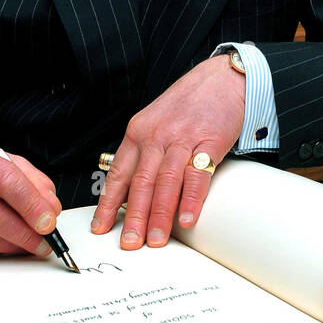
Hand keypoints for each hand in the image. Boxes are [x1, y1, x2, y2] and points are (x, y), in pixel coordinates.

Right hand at [0, 145, 62, 261]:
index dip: (31, 205)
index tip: (49, 221)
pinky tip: (1, 245)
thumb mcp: (5, 164)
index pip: (7, 181)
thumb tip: (51, 208)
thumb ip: (34, 182)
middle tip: (46, 242)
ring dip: (13, 246)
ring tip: (29, 244)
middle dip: (26, 233)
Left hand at [90, 55, 245, 248]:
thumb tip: (131, 191)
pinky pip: (197, 175)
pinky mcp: (208, 142)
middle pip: (140, 182)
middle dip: (133, 217)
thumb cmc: (188, 103)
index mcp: (138, 132)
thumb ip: (144, 152)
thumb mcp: (155, 121)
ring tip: (155, 239)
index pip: (119, 174)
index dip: (108, 204)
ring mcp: (182, 139)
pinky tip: (186, 219)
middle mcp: (156, 136)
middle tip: (129, 243)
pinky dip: (190, 200)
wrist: (220, 79)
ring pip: (165, 182)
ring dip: (159, 215)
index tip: (101, 227)